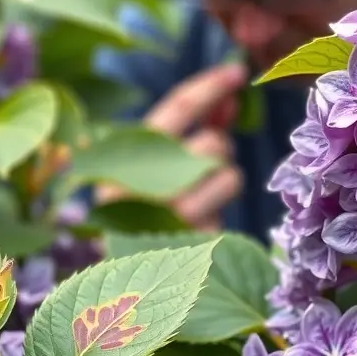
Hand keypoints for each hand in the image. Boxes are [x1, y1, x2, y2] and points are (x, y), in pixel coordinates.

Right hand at [97, 63, 246, 230]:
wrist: (118, 283)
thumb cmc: (134, 215)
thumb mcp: (143, 170)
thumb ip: (181, 134)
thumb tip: (228, 101)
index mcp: (124, 159)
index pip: (177, 107)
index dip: (210, 86)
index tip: (238, 72)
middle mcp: (149, 185)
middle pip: (214, 144)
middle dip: (217, 151)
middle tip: (198, 169)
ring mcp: (175, 218)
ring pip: (231, 177)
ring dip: (223, 184)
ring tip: (197, 200)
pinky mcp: (199, 246)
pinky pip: (229, 214)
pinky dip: (216, 220)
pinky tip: (193, 233)